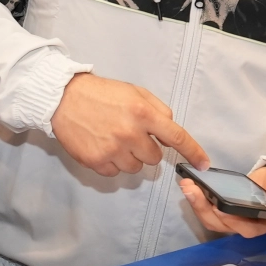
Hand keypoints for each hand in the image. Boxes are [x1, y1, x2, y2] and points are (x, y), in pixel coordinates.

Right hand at [50, 73, 208, 176]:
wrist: (63, 98)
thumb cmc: (101, 93)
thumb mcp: (135, 92)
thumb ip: (157, 110)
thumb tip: (169, 130)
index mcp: (143, 113)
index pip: (176, 137)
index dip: (193, 152)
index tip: (203, 163)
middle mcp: (130, 134)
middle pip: (154, 158)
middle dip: (147, 148)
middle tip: (131, 134)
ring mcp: (113, 150)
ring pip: (136, 168)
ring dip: (129, 157)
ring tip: (113, 139)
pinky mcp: (96, 161)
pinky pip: (115, 172)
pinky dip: (112, 162)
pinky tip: (102, 146)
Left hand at [179, 159, 265, 238]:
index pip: (249, 227)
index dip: (232, 220)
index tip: (218, 206)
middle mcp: (253, 224)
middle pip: (225, 226)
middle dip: (206, 210)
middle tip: (191, 190)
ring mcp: (240, 217)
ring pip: (215, 219)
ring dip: (198, 205)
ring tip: (187, 185)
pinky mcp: (230, 207)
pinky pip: (212, 208)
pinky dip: (200, 199)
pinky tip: (190, 184)